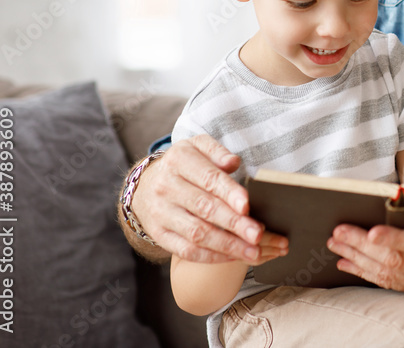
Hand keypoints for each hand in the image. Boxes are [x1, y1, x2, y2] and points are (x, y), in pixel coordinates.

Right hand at [132, 135, 286, 262]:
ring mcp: (161, 213)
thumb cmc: (183, 165)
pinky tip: (234, 256)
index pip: (208, 178)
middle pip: (204, 208)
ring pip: (196, 233)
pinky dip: (212, 256)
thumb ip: (217, 152)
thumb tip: (233, 162)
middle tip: (258, 234)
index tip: (247, 206)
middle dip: (234, 223)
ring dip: (227, 245)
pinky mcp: (159, 234)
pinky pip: (186, 250)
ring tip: (253, 251)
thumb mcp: (197, 146)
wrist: (145, 184)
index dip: (228, 192)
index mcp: (179, 161)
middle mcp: (166, 187)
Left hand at [327, 191, 403, 316]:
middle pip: (396, 261)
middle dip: (363, 247)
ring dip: (358, 259)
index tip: (373, 230)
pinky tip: (346, 264)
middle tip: (337, 231)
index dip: (396, 240)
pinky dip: (365, 274)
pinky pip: (389, 284)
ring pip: (387, 273)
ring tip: (334, 244)